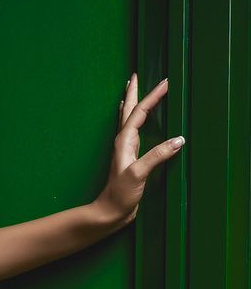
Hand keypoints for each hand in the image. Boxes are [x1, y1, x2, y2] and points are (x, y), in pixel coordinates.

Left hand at [95, 71, 182, 226]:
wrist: (110, 212)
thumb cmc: (120, 195)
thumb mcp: (139, 173)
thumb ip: (157, 156)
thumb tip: (179, 139)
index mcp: (125, 141)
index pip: (140, 112)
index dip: (153, 96)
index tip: (166, 82)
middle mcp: (124, 142)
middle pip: (129, 111)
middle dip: (134, 92)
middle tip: (136, 75)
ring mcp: (126, 150)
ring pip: (129, 119)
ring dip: (133, 104)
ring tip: (134, 90)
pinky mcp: (131, 159)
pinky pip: (133, 132)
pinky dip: (135, 121)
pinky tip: (137, 122)